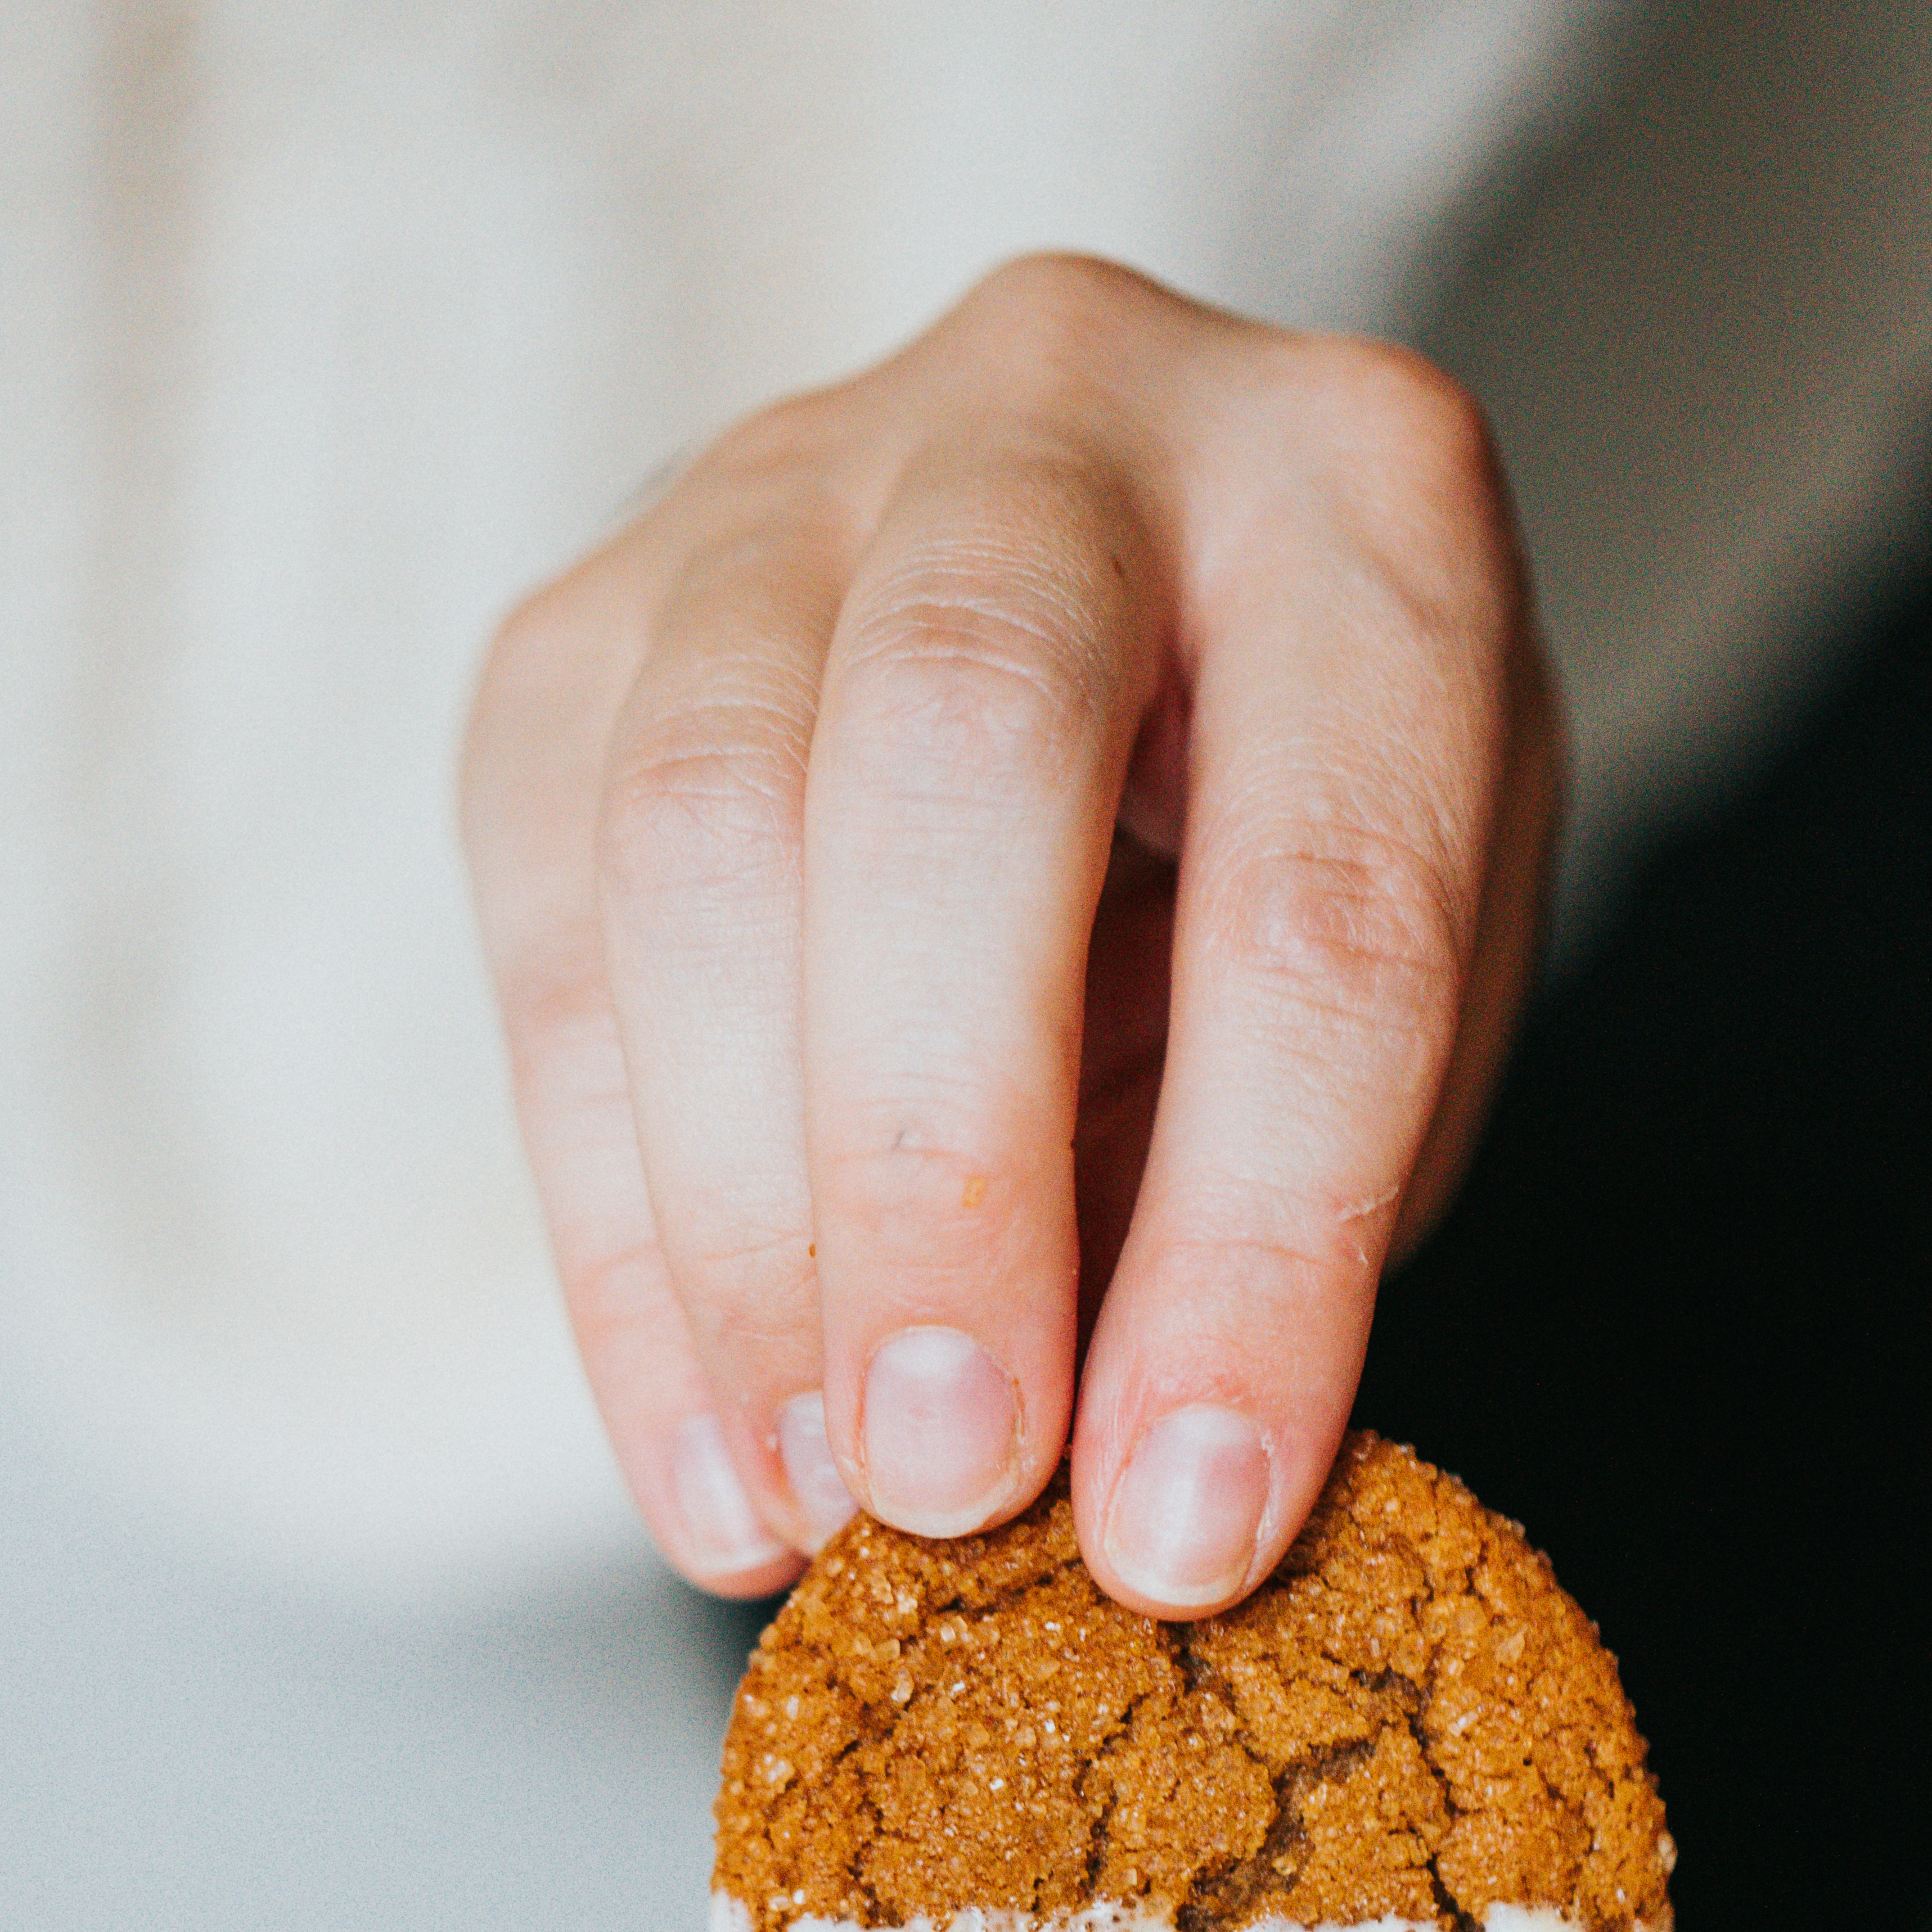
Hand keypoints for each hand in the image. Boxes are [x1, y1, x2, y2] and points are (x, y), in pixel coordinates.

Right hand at [462, 256, 1556, 1606]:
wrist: (1098, 641)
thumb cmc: (1275, 866)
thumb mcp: (1382, 1027)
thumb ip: (1268, 1217)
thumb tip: (1124, 1513)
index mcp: (1358, 502)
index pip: (1322, 892)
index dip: (1258, 1239)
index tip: (1191, 1522)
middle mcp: (1068, 409)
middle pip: (956, 748)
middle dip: (942, 1164)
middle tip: (945, 1483)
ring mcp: (784, 481)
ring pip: (704, 827)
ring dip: (746, 1229)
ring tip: (814, 1510)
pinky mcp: (582, 623)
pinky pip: (550, 931)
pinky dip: (622, 1244)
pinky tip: (711, 1464)